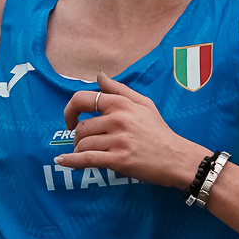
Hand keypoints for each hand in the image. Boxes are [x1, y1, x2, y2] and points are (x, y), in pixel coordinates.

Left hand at [54, 73, 206, 188]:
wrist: (176, 158)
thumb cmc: (159, 132)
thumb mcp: (143, 104)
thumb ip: (118, 89)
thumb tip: (98, 75)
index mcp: (121, 104)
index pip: (82, 99)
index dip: (69, 110)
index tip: (70, 121)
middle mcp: (118, 119)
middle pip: (81, 128)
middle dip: (78, 139)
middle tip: (85, 145)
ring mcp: (118, 140)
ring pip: (83, 144)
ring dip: (79, 152)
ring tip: (86, 156)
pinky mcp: (119, 160)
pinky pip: (87, 159)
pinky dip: (71, 162)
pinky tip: (62, 162)